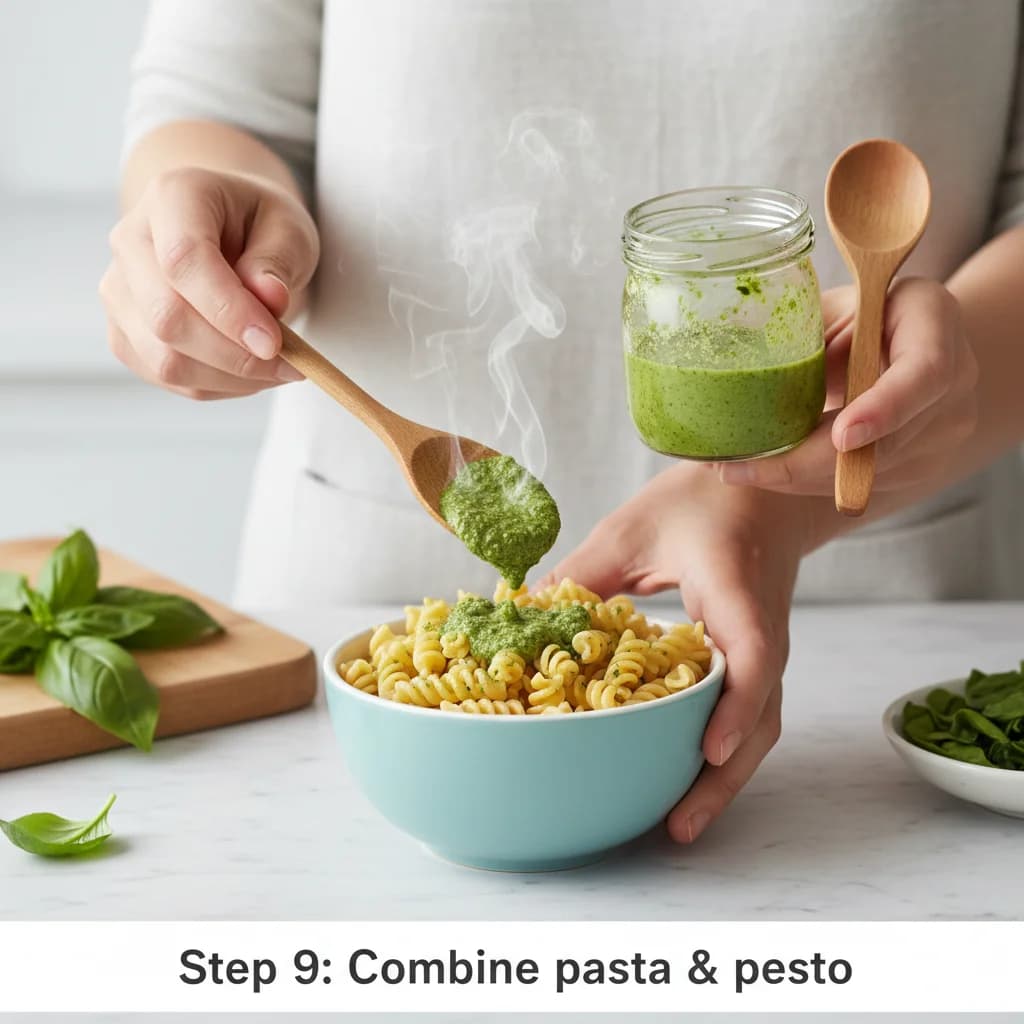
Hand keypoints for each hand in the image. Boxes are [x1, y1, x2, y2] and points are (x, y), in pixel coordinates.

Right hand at [100, 168, 319, 399]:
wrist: (227, 230)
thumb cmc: (259, 226)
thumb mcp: (288, 226)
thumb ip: (278, 260)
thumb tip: (270, 299)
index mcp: (172, 197)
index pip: (184, 260)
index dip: (229, 310)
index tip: (274, 342)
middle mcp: (130, 241)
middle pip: (167, 317)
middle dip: (235, 355)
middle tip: (290, 363)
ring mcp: (119, 291)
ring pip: (165, 359)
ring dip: (231, 378)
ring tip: (277, 368)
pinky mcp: (125, 333)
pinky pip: (168, 378)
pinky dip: (217, 386)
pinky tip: (249, 371)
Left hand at [542, 463, 809, 842]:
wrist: (767, 492)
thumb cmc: (703, 499)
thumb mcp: (632, 527)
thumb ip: (583, 572)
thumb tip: (525, 616)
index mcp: (734, 588)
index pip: (753, 654)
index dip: (736, 708)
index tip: (709, 751)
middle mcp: (762, 627)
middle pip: (762, 715)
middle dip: (726, 776)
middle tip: (678, 825)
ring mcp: (765, 646)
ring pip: (759, 724)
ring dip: (726, 778)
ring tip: (680, 822)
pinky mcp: (755, 656)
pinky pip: (748, 712)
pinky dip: (723, 749)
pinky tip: (689, 775)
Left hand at [719, 278, 978, 492]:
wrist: (910, 340)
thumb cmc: (858, 312)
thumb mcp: (832, 305)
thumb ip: (807, 330)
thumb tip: (736, 363)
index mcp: (933, 319)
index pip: (926, 372)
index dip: (884, 409)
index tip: (841, 436)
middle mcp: (955, 379)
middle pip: (888, 440)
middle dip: (807, 462)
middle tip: (741, 468)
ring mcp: (945, 429)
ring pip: (868, 472)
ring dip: (796, 477)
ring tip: (735, 469)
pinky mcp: (923, 464)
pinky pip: (862, 484)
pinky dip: (809, 482)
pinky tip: (767, 470)